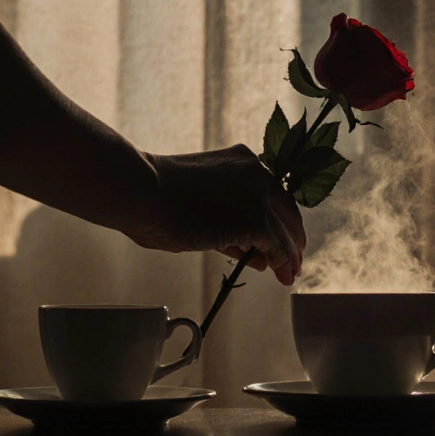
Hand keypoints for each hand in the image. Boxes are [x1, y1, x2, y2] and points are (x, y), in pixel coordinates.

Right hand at [124, 145, 305, 284]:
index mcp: (240, 161)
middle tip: (292, 258)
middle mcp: (256, 172)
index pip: (269, 194)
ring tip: (290, 272)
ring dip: (290, 254)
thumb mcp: (199, 201)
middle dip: (290, 236)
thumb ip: (225, 221)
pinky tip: (282, 275)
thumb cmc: (154, 195)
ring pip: (285, 230)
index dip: (276, 219)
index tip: (276, 237)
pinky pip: (277, 247)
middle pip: (286, 210)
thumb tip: (247, 248)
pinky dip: (283, 263)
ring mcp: (257, 196)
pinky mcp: (255, 220)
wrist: (142, 191)